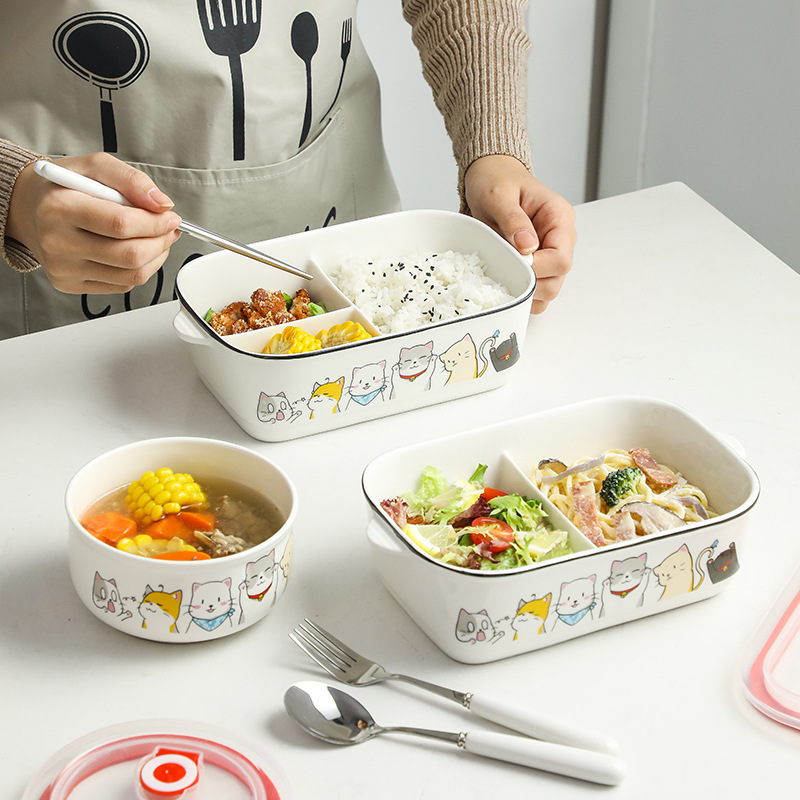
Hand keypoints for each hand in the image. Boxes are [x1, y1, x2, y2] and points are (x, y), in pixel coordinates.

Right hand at [5, 152, 180, 293]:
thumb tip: (161, 203)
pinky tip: (138, 251)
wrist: (29, 208)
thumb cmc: (63, 186)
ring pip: (131, 275)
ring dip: (156, 257)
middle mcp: (58, 242)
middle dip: (161, 241)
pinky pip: (121, 286)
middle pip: (130, 255)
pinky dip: (140, 269)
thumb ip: (131, 180)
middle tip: (168, 228)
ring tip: (157, 239)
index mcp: (60, 208)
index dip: (156, 223)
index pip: (121, 225)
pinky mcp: (70, 284)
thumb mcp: (94, 166)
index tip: (170, 217)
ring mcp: (64, 268)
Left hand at [464, 155, 575, 313]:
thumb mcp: (499, 195)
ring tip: (503, 277)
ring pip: (549, 289)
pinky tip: (506, 283)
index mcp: (559, 218)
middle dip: (531, 283)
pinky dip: (523, 294)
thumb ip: (513, 220)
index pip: (561, 258)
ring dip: (526, 291)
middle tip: (505, 272)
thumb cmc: (496, 181)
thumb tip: (527, 246)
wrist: (492, 177)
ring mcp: (551, 252)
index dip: (537, 268)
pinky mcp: (539, 263)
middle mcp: (561, 238)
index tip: (513, 263)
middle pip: (558, 279)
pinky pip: (537, 290)